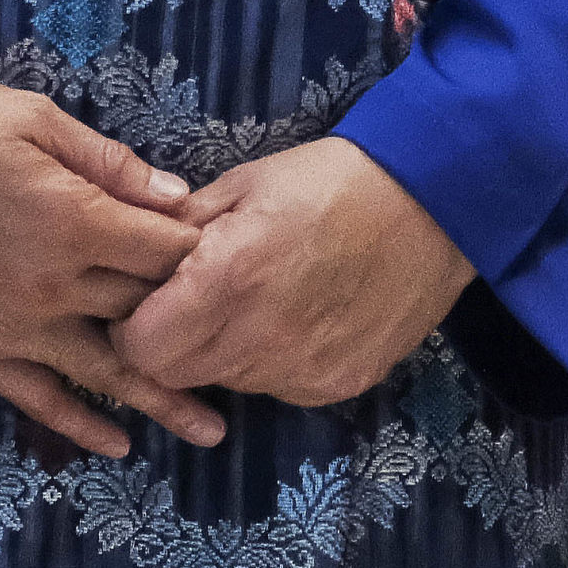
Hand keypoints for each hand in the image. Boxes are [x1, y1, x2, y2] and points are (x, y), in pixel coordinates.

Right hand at [0, 79, 220, 456]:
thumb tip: (176, 199)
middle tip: (247, 342)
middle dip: (199, 327)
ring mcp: (12, 325)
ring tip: (213, 431)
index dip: (205, 256)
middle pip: (146, 315)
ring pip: (105, 373)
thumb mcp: (34, 120)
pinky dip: (80, 425)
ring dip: (163, 400)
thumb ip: (110, 164)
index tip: (238, 260)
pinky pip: (38, 399)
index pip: (165, 253)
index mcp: (73, 219)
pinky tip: (119, 442)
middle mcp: (50, 284)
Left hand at [115, 137, 473, 407]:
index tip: (146, 303)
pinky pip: (280, 386)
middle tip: (194, 303)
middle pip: (178, 377)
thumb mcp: (244, 184)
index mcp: (228, 280)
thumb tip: (134, 256)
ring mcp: (303, 371)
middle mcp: (261, 339)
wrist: (434, 202)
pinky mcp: (338, 385)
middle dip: (171, 344)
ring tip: (260, 301)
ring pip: (230, 383)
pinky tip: (301, 316)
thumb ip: (180, 228)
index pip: (140, 350)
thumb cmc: (332, 180)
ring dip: (225, 352)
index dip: (132, 328)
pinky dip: (275, 360)